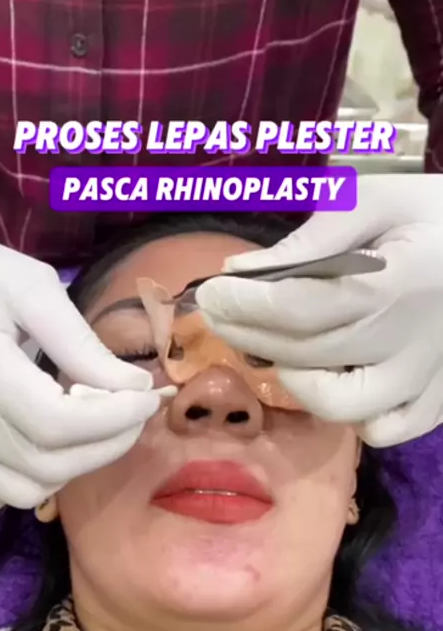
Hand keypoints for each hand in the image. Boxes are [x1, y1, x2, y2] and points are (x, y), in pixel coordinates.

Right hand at [0, 235, 162, 510]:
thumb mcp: (29, 288)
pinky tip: (49, 443)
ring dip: (74, 466)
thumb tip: (135, 387)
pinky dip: (34, 480)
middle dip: (109, 443)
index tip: (147, 397)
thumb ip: (81, 343)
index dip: (113, 419)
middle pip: (49, 463)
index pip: (56, 422)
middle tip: (134, 410)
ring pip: (26, 491)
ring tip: (94, 427)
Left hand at [196, 175, 442, 446]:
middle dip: (247, 334)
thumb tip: (242, 271)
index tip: (211, 292)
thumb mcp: (381, 199)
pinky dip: (350, 415)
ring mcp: (428, 379)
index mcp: (398, 282)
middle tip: (220, 312)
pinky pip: (384, 430)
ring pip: (341, 405)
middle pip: (307, 354)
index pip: (300, 307)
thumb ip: (314, 236)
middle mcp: (412, 341)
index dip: (245, 306)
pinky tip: (332, 380)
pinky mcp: (439, 400)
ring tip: (275, 348)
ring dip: (294, 380)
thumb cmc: (440, 215)